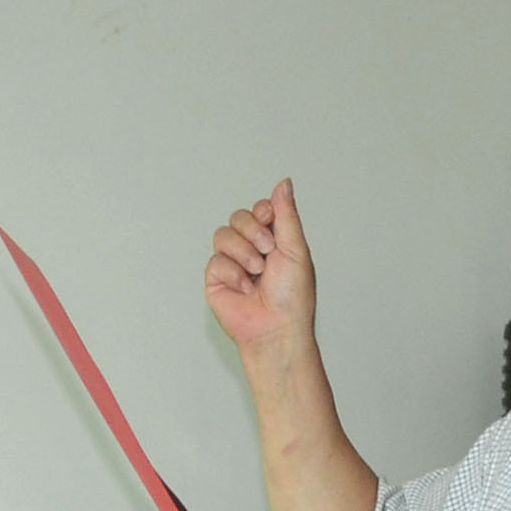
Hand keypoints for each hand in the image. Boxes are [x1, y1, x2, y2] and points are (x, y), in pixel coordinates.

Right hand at [202, 179, 314, 358]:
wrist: (276, 328)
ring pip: (223, 235)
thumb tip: (284, 183)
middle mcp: (251, 249)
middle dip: (252, 231)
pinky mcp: (217, 279)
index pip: (259, 209)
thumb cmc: (292, 296)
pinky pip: (215, 261)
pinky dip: (233, 273)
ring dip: (243, 252)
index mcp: (273, 240)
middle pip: (238, 217)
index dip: (262, 211)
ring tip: (257, 272)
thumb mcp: (295, 248)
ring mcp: (232, 263)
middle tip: (267, 252)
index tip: (270, 221)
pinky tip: (245, 288)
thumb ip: (286, 214)